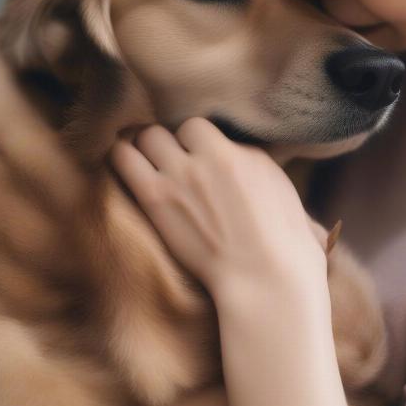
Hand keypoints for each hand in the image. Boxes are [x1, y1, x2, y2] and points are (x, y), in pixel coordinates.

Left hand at [109, 117, 327, 300]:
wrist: (263, 277)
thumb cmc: (283, 242)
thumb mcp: (279, 188)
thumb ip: (252, 162)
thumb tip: (236, 153)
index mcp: (242, 153)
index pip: (203, 128)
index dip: (198, 142)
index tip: (196, 159)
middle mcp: (210, 156)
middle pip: (177, 128)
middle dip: (175, 143)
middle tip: (174, 164)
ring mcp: (182, 174)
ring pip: (147, 136)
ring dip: (147, 149)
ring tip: (149, 166)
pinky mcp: (156, 197)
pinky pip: (123, 158)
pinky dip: (122, 157)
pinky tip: (127, 168)